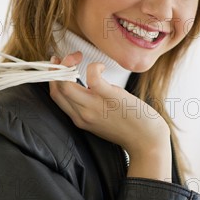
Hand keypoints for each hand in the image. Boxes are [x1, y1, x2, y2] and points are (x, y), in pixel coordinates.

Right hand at [48, 51, 171, 180]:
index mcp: (79, 119)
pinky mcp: (109, 97)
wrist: (147, 141)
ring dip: (67, 64)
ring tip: (77, 57)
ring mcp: (94, 107)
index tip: (58, 64)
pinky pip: (92, 77)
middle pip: (56, 88)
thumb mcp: (101, 120)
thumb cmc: (128, 127)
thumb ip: (90, 106)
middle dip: (56, 67)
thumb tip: (88, 85)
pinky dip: (93, 66)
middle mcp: (82, 114)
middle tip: (67, 58)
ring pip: (66, 84)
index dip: (52, 76)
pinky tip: (101, 66)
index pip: (55, 95)